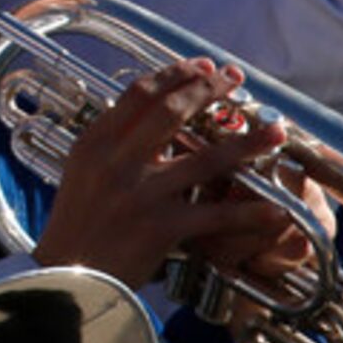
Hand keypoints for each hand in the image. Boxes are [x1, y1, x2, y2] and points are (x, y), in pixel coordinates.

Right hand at [32, 57, 289, 286]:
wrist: (66, 277)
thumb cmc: (77, 225)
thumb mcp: (82, 171)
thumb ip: (113, 143)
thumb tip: (151, 115)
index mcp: (94, 142)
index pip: (139, 93)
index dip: (175, 74)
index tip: (202, 65)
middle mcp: (116, 162)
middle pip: (172, 112)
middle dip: (210, 90)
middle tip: (235, 79)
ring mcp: (140, 194)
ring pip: (205, 159)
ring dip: (247, 143)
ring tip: (276, 130)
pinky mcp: (159, 227)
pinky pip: (214, 215)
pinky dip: (247, 212)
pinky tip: (275, 207)